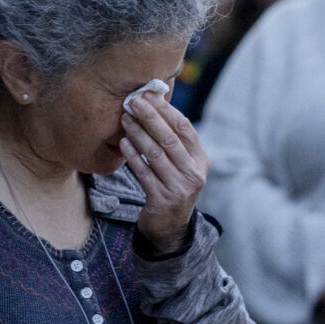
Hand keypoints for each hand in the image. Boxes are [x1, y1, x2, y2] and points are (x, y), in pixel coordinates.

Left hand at [121, 93, 209, 253]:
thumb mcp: (182, 165)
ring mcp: (180, 188)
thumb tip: (155, 105)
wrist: (169, 227)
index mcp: (200, 160)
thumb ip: (175, 142)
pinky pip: (144, 172)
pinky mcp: (162, 200)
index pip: (185, 128)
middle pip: (170, 139)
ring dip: (138, 133)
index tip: (149, 96)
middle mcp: (194, 173)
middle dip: (150, 117)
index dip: (167, 110)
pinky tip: (123, 143)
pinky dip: (133, 156)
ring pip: (155, 154)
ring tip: (125, 119)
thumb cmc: (172, 186)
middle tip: (133, 102)